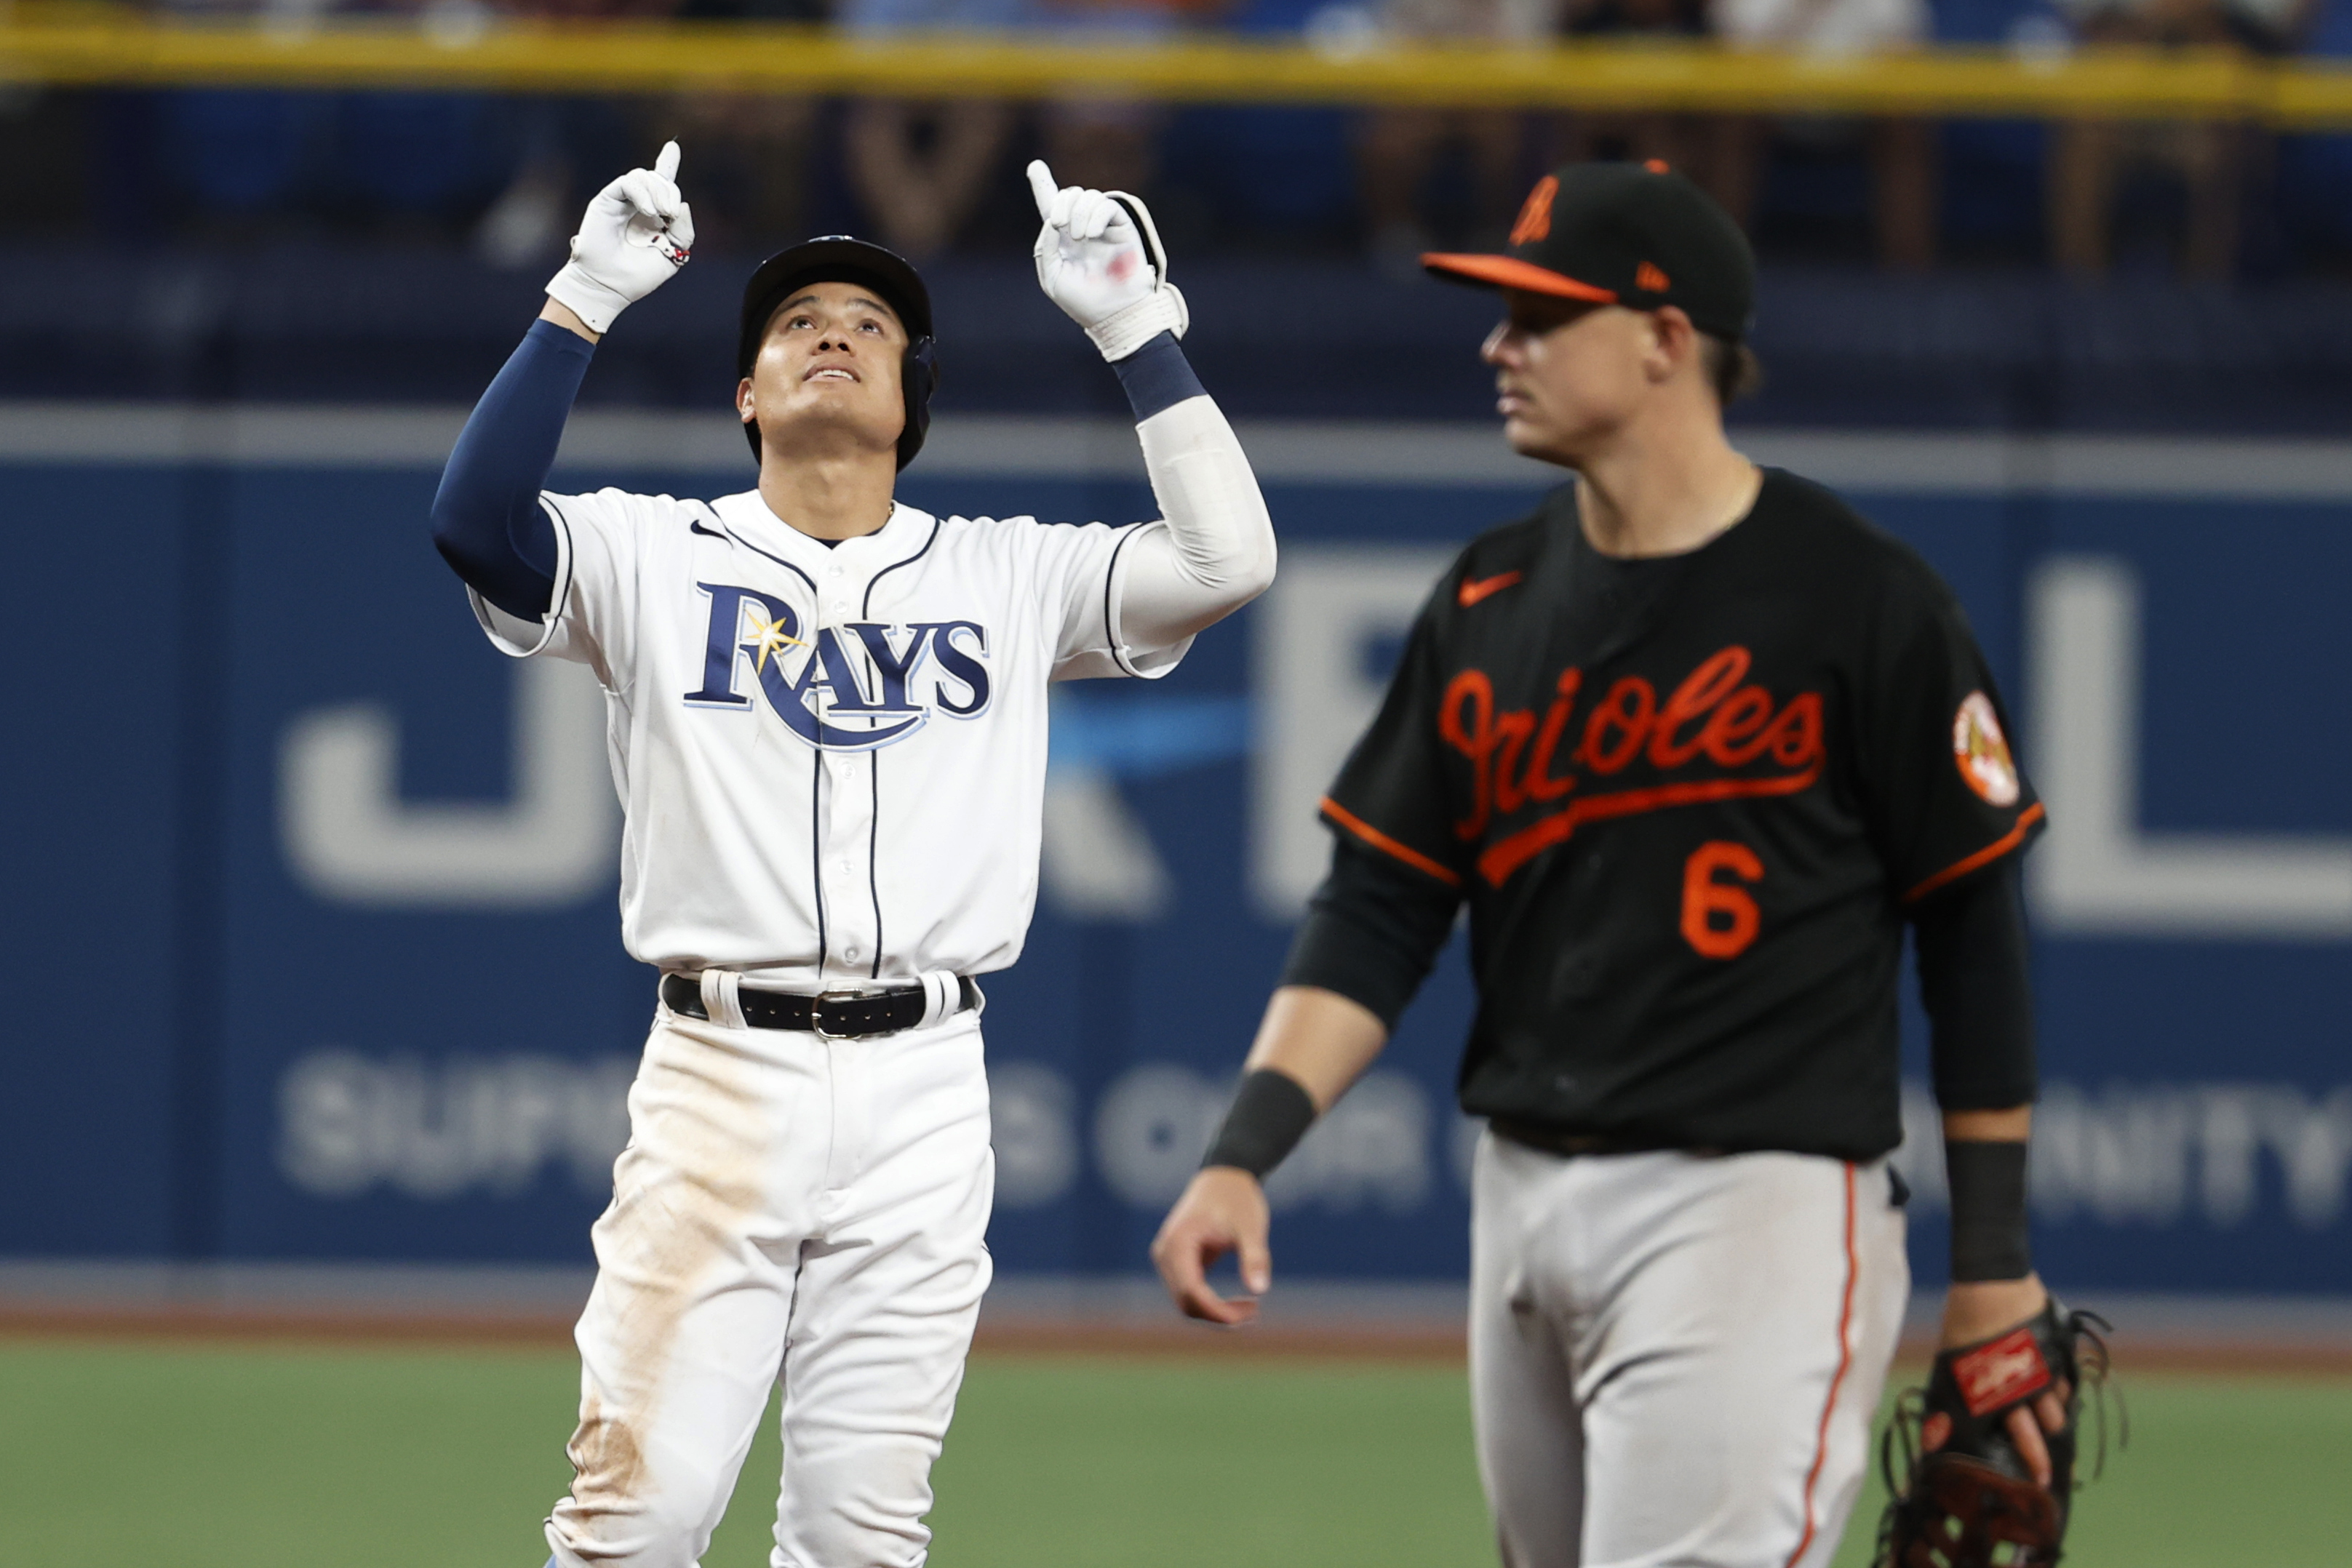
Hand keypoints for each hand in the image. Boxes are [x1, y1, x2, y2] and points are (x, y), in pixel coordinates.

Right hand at [545, 141, 694, 336]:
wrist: (610, 287)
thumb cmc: (638, 276)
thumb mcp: (674, 255)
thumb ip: (684, 232)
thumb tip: (684, 205)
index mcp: (652, 215)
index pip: (660, 183)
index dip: (667, 163)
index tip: (672, 147)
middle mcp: (637, 205)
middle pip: (658, 179)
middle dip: (670, 191)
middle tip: (672, 215)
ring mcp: (621, 201)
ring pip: (643, 176)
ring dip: (659, 191)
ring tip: (663, 215)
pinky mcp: (607, 200)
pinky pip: (627, 182)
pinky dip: (642, 193)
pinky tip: (650, 212)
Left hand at [1026, 159, 1187, 361]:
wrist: (1114, 313)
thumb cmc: (1083, 301)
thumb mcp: (1052, 276)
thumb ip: (1045, 247)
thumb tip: (1052, 219)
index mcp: (1063, 238)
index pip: (1051, 205)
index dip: (1042, 184)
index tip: (1034, 166)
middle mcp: (1082, 227)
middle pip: (1068, 194)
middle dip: (1059, 202)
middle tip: (1058, 225)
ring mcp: (1102, 226)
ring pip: (1087, 196)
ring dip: (1078, 213)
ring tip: (1080, 238)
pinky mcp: (1121, 226)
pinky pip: (1106, 205)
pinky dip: (1095, 216)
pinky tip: (1090, 235)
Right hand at [1150, 1166, 1270, 1324]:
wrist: (1225, 1177)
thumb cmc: (1238, 1199)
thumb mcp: (1251, 1227)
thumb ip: (1255, 1257)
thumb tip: (1259, 1290)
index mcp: (1178, 1243)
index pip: (1191, 1292)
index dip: (1217, 1311)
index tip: (1249, 1314)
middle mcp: (1165, 1253)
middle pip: (1185, 1302)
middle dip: (1218, 1314)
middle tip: (1254, 1312)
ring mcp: (1167, 1258)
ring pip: (1185, 1302)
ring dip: (1215, 1312)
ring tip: (1249, 1308)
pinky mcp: (1176, 1263)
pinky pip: (1189, 1293)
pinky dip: (1211, 1303)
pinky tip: (1237, 1302)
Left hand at [1930, 1274, 2070, 1486]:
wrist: (1991, 1280)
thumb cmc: (1963, 1323)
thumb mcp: (1947, 1363)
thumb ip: (1945, 1403)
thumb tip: (1930, 1445)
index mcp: (1987, 1391)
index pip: (2003, 1438)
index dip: (2016, 1461)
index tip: (2024, 1481)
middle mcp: (2019, 1387)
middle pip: (2037, 1434)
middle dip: (2041, 1461)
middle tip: (2046, 1480)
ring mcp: (2043, 1372)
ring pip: (2057, 1413)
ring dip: (2054, 1427)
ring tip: (2053, 1438)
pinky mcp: (2060, 1357)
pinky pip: (2066, 1388)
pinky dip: (2061, 1398)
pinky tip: (2056, 1403)